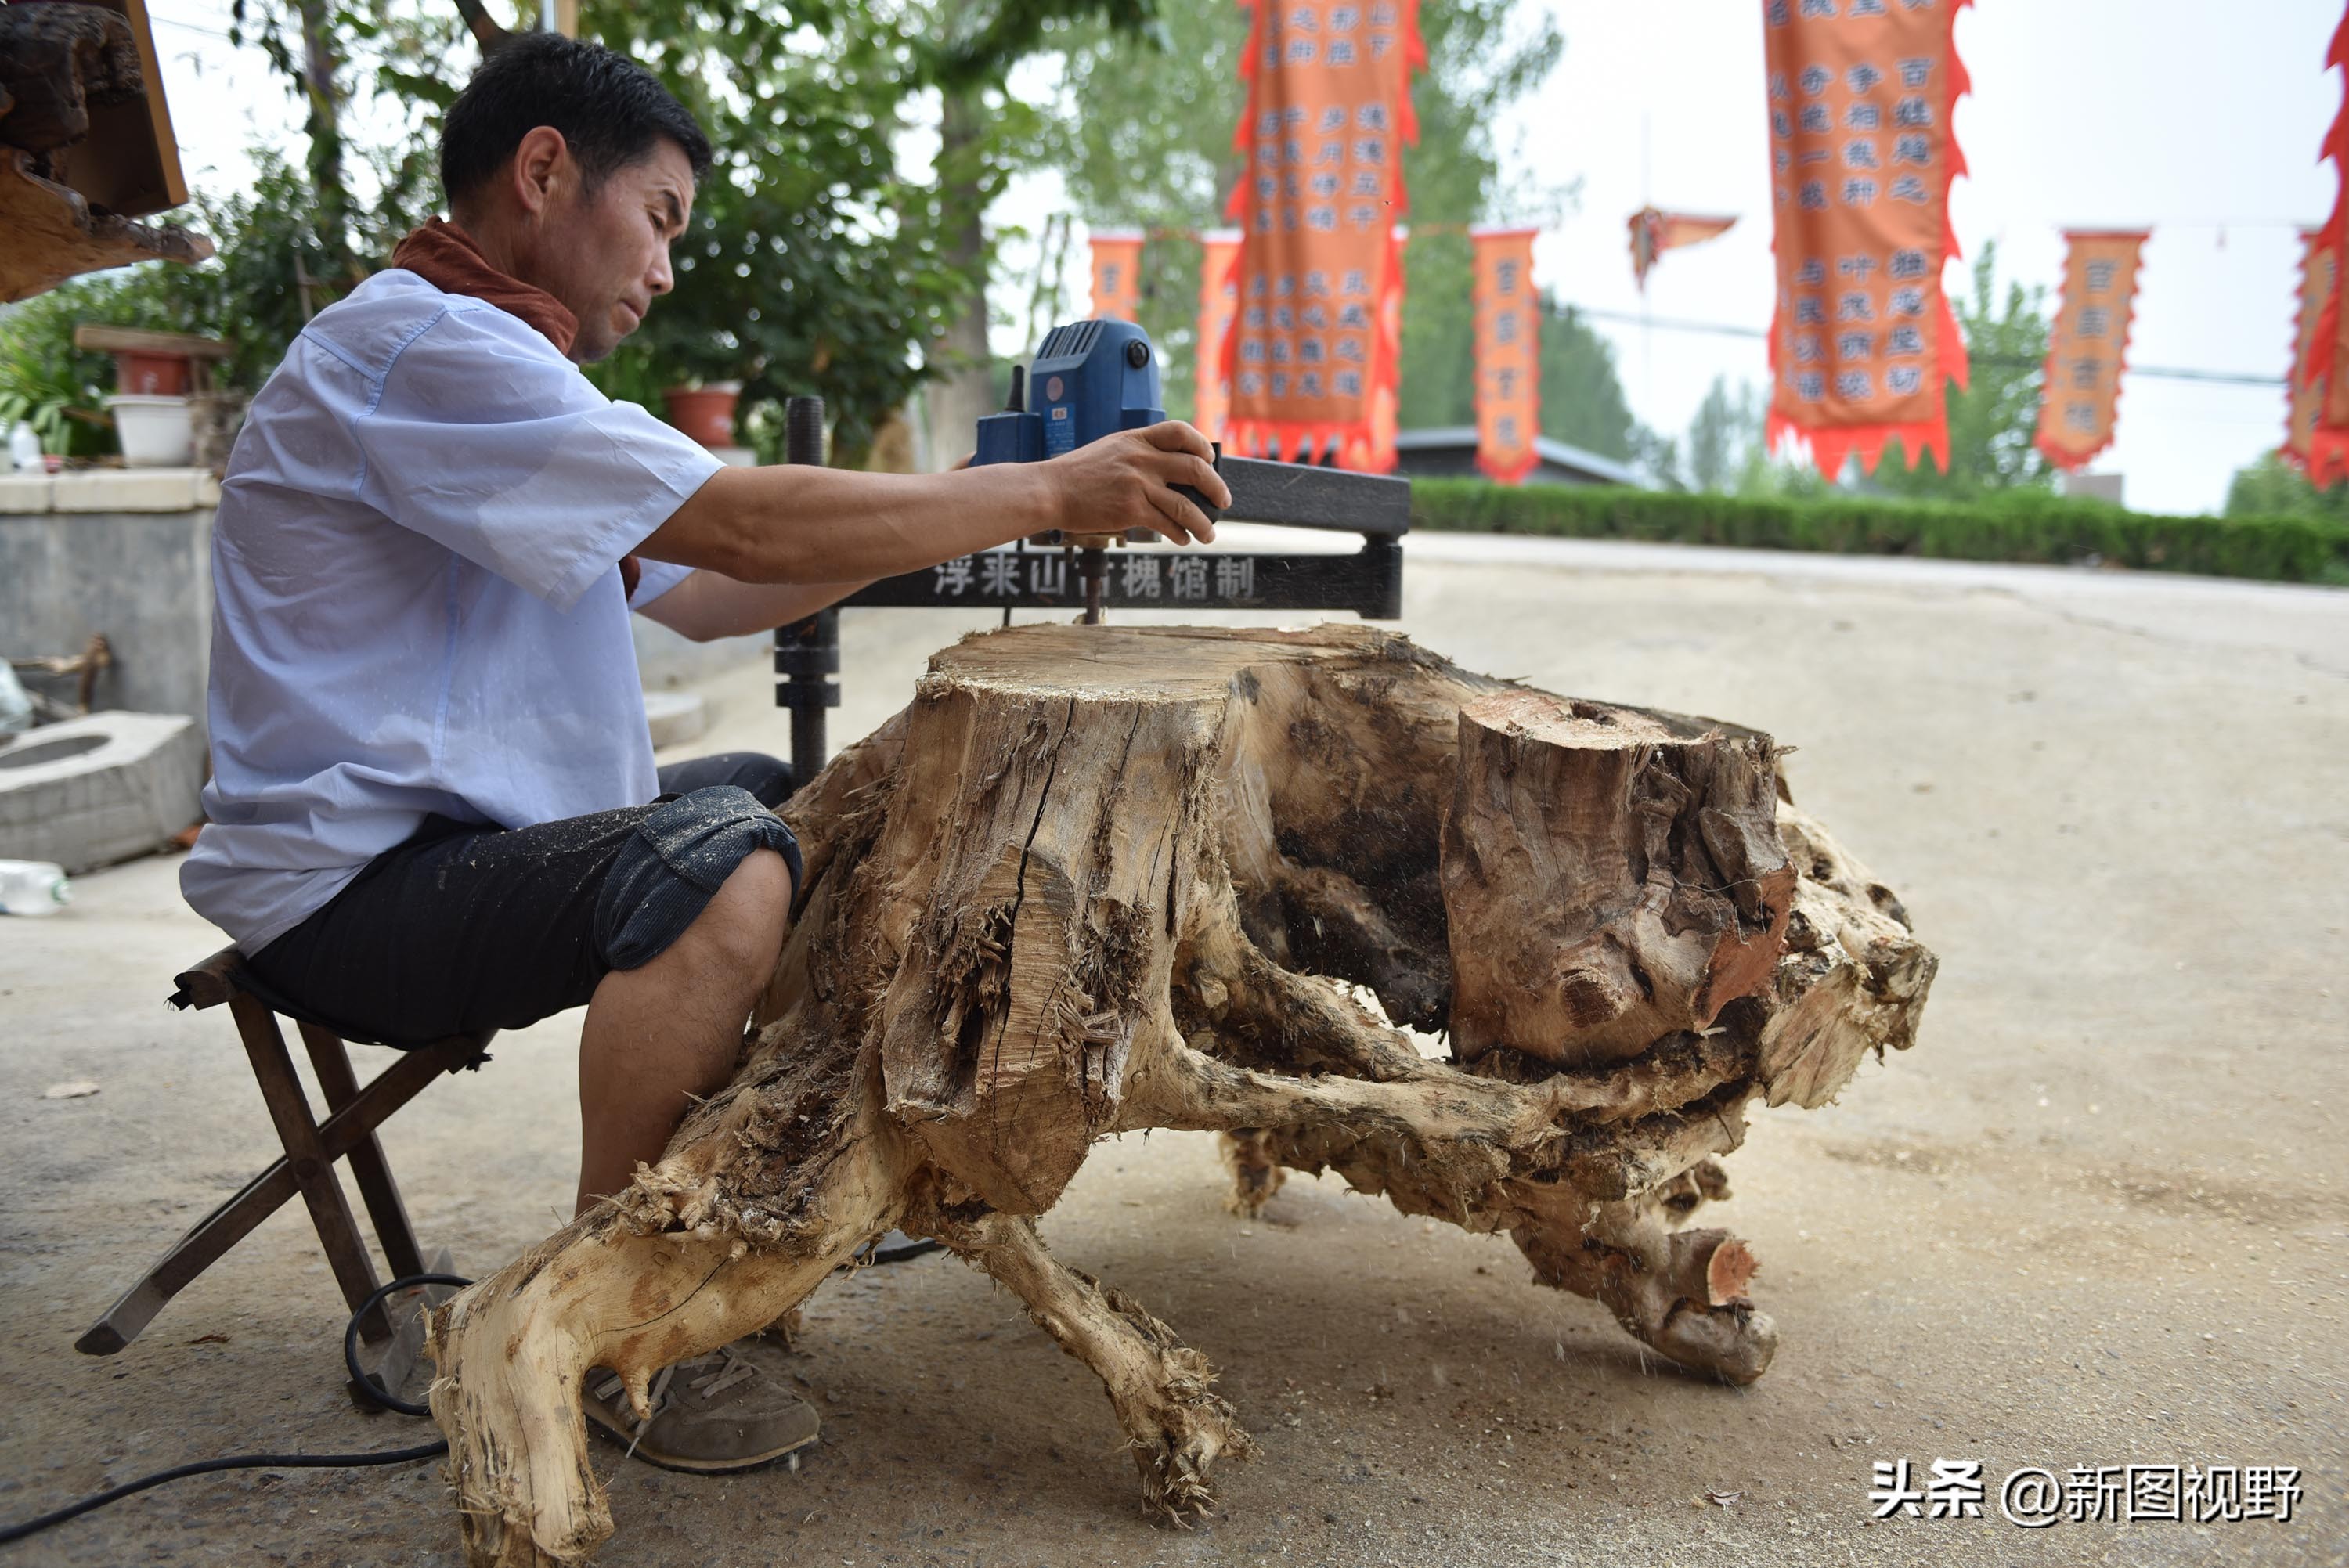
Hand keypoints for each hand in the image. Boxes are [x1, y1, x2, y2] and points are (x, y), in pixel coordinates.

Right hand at [1045, 421, 1230, 544]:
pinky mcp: (1131, 509)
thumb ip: (1138, 454)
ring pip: (1185, 504)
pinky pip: (1167, 524)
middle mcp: (1141, 458)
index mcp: (1136, 439)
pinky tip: (1183, 539)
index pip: (1179, 431)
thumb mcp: (1110, 450)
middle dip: (1216, 487)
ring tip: (1209, 534)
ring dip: (1203, 522)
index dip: (1200, 444)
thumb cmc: (1077, 474)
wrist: (1050, 490)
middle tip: (1223, 501)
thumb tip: (1169, 472)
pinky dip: (1180, 534)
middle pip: (1194, 468)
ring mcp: (1138, 484)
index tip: (1209, 458)